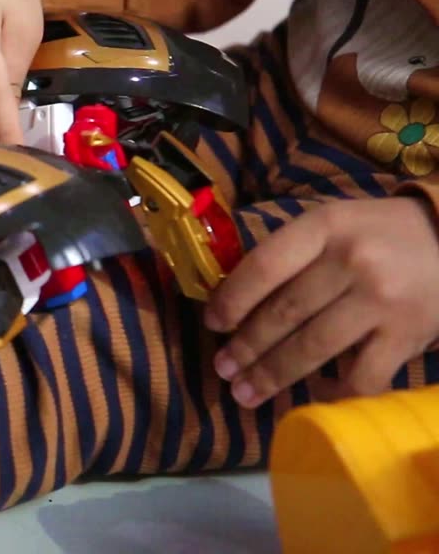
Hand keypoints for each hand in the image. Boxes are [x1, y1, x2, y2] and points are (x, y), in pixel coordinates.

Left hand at [204, 197, 438, 406]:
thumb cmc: (377, 234)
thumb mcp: (332, 225)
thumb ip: (290, 255)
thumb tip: (233, 301)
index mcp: (325, 227)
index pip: (265, 266)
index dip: (233, 299)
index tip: (213, 323)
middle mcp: (353, 261)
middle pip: (285, 312)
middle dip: (247, 347)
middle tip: (222, 370)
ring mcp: (382, 300)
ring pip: (314, 347)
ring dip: (273, 375)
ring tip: (245, 394)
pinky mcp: (409, 335)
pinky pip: (363, 375)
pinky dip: (335, 392)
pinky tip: (314, 398)